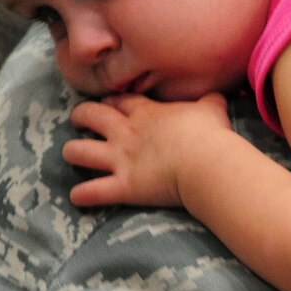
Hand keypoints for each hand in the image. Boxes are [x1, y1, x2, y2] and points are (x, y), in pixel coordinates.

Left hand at [63, 92, 230, 206]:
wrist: (206, 163)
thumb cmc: (210, 134)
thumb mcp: (212, 108)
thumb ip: (210, 99)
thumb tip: (220, 93)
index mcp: (146, 112)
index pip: (119, 100)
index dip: (110, 100)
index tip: (108, 101)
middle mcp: (125, 133)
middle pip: (90, 116)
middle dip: (81, 116)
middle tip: (79, 120)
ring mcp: (120, 160)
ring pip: (80, 152)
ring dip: (72, 152)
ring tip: (70, 154)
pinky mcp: (123, 187)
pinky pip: (92, 192)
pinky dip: (81, 196)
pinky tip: (76, 197)